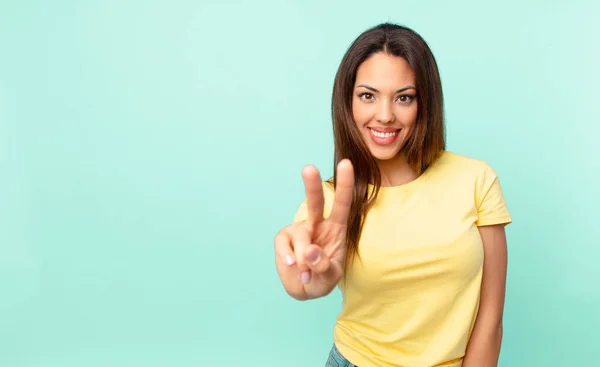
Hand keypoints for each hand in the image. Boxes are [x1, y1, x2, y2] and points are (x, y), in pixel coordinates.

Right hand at [274, 159, 353, 299]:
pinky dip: (287, 257)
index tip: (345, 164)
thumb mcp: (330, 277)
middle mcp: (318, 224)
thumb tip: (308, 251)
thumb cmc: (322, 278)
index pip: (343, 204)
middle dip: (312, 185)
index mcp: (337, 228)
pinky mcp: (285, 238)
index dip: (345, 185)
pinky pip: (283, 244)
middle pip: (315, 202)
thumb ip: (323, 266)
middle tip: (309, 168)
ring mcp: (300, 230)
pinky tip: (291, 266)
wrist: (304, 289)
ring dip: (302, 258)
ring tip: (306, 275)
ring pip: (300, 234)